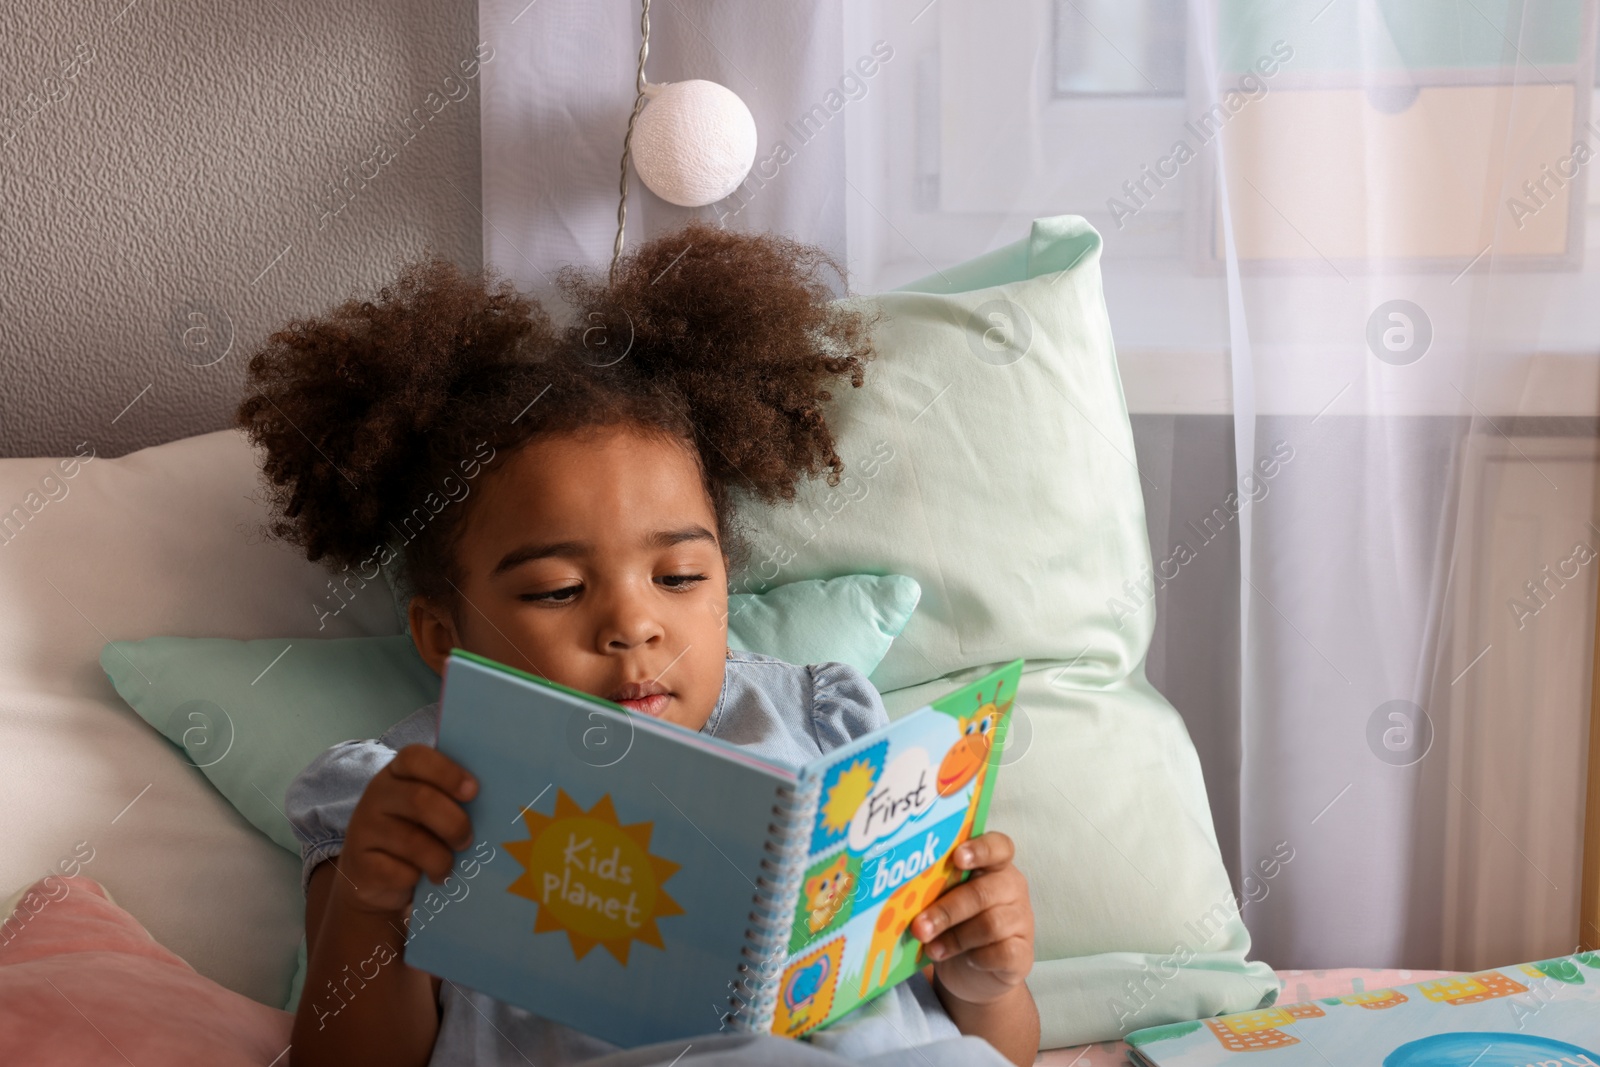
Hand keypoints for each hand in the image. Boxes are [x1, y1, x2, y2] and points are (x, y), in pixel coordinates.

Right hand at [335, 745, 477, 914]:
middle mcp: (377, 794)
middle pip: (420, 800)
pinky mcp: (361, 865)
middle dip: (454, 823)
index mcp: (397, 773)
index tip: (473, 791)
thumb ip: (451, 797)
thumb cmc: (415, 834)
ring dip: (441, 858)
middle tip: (467, 840)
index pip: (416, 757)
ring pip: (414, 842)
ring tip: (447, 866)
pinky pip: (400, 872)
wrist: (374, 879)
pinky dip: (418, 878)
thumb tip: (497, 802)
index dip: (447, 772)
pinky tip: (421, 879)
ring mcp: (365, 829)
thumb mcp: (429, 809)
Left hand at [911, 831, 1032, 1005]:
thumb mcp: (944, 902)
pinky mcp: (1023, 954)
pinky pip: (1003, 953)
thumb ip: (936, 889)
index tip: (956, 857)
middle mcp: (1012, 888)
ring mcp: (1021, 920)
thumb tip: (901, 891)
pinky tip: (965, 960)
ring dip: (955, 938)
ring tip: (932, 948)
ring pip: (991, 924)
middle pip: (983, 892)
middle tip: (919, 927)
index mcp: (993, 867)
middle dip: (947, 910)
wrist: (974, 973)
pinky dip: (979, 957)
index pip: (998, 847)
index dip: (980, 849)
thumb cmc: (955, 925)